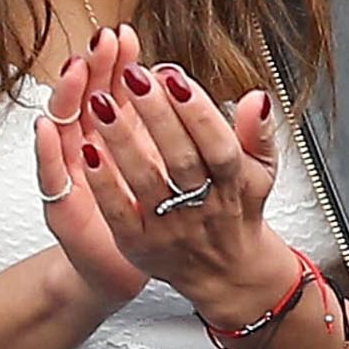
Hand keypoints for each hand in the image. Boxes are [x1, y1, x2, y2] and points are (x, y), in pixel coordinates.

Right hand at [34, 28, 150, 311]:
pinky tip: (46, 127)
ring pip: (63, 125)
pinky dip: (47, 150)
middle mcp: (88, 144)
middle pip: (86, 97)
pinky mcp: (59, 202)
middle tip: (103, 41)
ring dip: (67, 97)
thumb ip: (174, 124)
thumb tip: (177, 79)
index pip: (113, 86)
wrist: (124, 268)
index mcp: (116, 132)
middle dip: (93, 67)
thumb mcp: (167, 166)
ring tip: (76, 69)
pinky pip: (51, 173)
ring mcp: (70, 171)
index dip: (117, 61)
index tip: (127, 35)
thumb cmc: (145, 213)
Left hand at [48, 44, 290, 328]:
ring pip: (145, 181)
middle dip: (156, 116)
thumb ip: (258, 133)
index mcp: (234, 184)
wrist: (225, 273)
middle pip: (180, 160)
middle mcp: (202, 207)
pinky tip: (88, 151)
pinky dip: (103, 182)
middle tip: (134, 75)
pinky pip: (119, 213)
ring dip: (122, 140)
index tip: (174, 77)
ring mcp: (169, 228)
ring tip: (102, 100)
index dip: (197, 112)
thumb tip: (258, 98)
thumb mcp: (260, 172)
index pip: (218, 146)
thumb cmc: (236, 210)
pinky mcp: (139, 244)